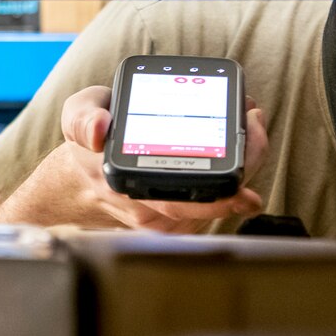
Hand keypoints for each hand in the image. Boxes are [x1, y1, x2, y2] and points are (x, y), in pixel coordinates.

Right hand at [43, 85, 267, 232]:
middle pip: (209, 203)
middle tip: (257, 130)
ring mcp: (166, 217)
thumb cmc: (88, 145)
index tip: (246, 186)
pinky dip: (236, 174)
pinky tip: (243, 146)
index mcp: (126, 184)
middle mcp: (149, 208)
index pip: (178, 200)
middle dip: (244, 168)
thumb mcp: (78, 116)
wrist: (83, 177)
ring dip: (244, 167)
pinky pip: (216, 200)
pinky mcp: (178, 218)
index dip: (218, 196)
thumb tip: (99, 131)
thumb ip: (83, 119)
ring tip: (253, 129)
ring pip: (219, 202)